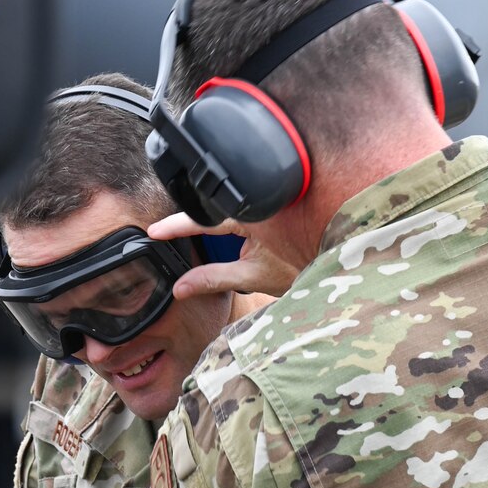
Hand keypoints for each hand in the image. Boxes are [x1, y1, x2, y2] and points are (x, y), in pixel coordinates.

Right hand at [147, 211, 296, 304]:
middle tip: (168, 235)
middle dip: (191, 222)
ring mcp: (264, 200)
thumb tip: (181, 287)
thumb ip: (213, 278)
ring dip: (210, 220)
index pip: (205, 218)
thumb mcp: (251, 276)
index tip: (155, 231)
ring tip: (200, 240)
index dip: (177, 226)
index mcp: (251, 213)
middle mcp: (257, 201)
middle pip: (212, 208)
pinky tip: (227, 235)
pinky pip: (239, 207)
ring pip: (225, 207)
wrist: (332, 260)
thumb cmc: (300, 267)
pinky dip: (226, 220)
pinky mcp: (270, 204)